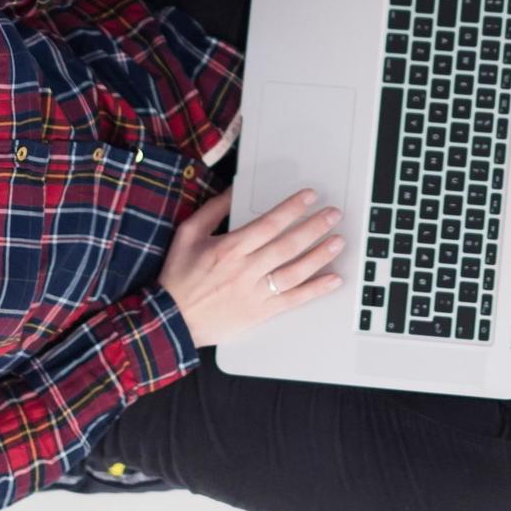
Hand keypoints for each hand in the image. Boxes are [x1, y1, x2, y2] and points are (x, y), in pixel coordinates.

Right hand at [157, 187, 344, 347]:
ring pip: (295, 271)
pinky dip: (315, 290)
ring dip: (320, 255)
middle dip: (315, 226)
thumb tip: (235, 190)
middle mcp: (245, 270)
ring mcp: (255, 293)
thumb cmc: (178, 276)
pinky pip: (293, 300)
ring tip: (338, 241)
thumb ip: (214, 210)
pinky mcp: (260, 313)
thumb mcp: (188, 234)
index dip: (292, 208)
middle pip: (288, 244)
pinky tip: (333, 280)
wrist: (171, 320)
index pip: (269, 223)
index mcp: (229, 248)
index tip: (310, 196)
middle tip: (333, 214)